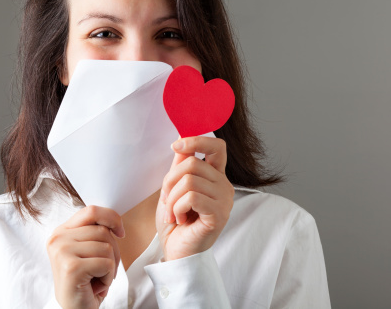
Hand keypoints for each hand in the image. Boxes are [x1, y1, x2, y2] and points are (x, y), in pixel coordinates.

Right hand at [46, 206, 124, 308]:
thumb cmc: (86, 281)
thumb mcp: (89, 250)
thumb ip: (95, 231)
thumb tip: (115, 224)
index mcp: (61, 231)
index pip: (92, 210)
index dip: (112, 218)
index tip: (120, 233)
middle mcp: (58, 239)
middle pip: (103, 230)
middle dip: (113, 251)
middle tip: (101, 270)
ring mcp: (62, 252)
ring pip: (107, 247)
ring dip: (110, 267)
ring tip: (96, 277)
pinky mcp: (71, 268)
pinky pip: (107, 264)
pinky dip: (108, 277)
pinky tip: (95, 286)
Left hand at [156, 136, 234, 260]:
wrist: (176, 252)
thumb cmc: (176, 222)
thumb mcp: (173, 188)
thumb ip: (180, 165)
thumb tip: (181, 138)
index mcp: (215, 177)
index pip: (217, 147)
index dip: (196, 141)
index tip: (176, 146)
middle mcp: (224, 186)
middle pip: (192, 163)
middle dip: (170, 181)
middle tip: (166, 200)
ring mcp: (224, 201)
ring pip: (189, 181)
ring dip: (171, 198)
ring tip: (172, 213)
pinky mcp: (219, 215)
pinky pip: (192, 197)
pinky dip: (177, 208)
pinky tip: (179, 220)